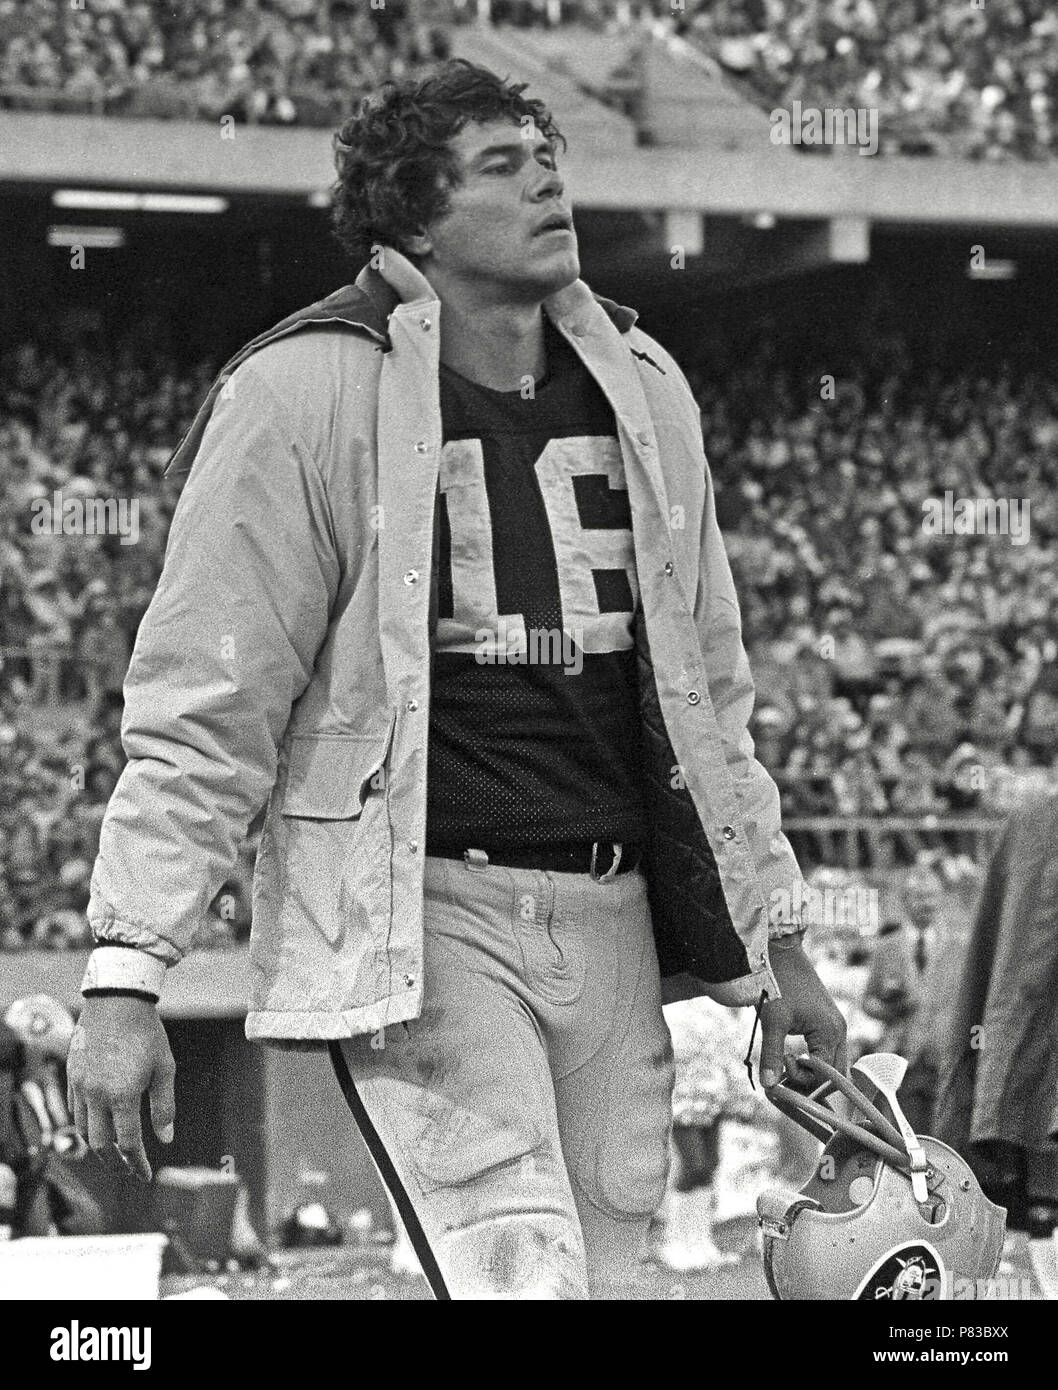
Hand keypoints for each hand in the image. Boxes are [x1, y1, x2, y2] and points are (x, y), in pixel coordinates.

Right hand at [67, 996, 175, 1182]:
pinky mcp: (71, 1076)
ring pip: (83, 1130)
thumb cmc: (147, 1033)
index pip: (129, 1143)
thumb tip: (166, 1139)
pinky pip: (75, 1110)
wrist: (117, 1000)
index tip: (144, 1175)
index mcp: (123, 1095)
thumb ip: (164, 1106)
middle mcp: (96, 1095)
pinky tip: (99, 1124)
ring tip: (114, 1151)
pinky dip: (86, 1124)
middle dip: (115, 1162)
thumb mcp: (164, 1068)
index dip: (137, 1164)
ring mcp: (80, 1086)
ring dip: (98, 1145)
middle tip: (128, 1169)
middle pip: (100, 1144)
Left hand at [759, 937, 847, 1089]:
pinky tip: (791, 1058)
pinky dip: (813, 1061)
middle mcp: (839, 1031)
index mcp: (830, 1032)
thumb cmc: (777, 983)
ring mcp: (835, 1026)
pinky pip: (826, 1052)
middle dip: (811, 1082)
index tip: (782, 1066)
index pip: (826, 1075)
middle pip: (835, 1074)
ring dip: (812, 1073)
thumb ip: (772, 1055)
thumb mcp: (773, 1021)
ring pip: (832, 1064)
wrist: (780, 953)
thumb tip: (768, 1085)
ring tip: (786, 1067)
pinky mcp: (827, 1022)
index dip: (803, 1080)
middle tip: (783, 1076)